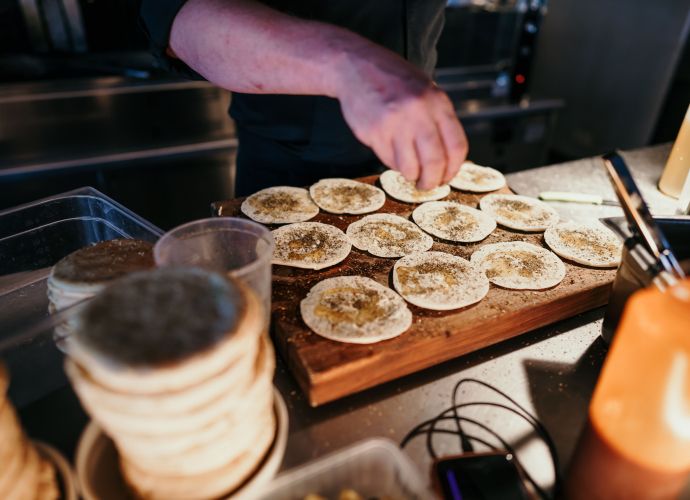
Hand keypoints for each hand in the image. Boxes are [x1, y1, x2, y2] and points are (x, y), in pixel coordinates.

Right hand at [333, 43, 467, 189]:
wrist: (356, 67)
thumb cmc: (394, 81)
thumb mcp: (426, 91)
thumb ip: (438, 120)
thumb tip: (448, 160)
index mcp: (437, 102)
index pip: (456, 146)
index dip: (454, 169)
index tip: (447, 176)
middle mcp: (418, 112)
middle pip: (435, 162)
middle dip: (432, 181)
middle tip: (427, 185)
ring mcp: (394, 123)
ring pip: (410, 167)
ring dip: (411, 175)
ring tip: (409, 170)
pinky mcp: (373, 132)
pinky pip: (388, 161)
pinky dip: (392, 163)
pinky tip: (391, 151)